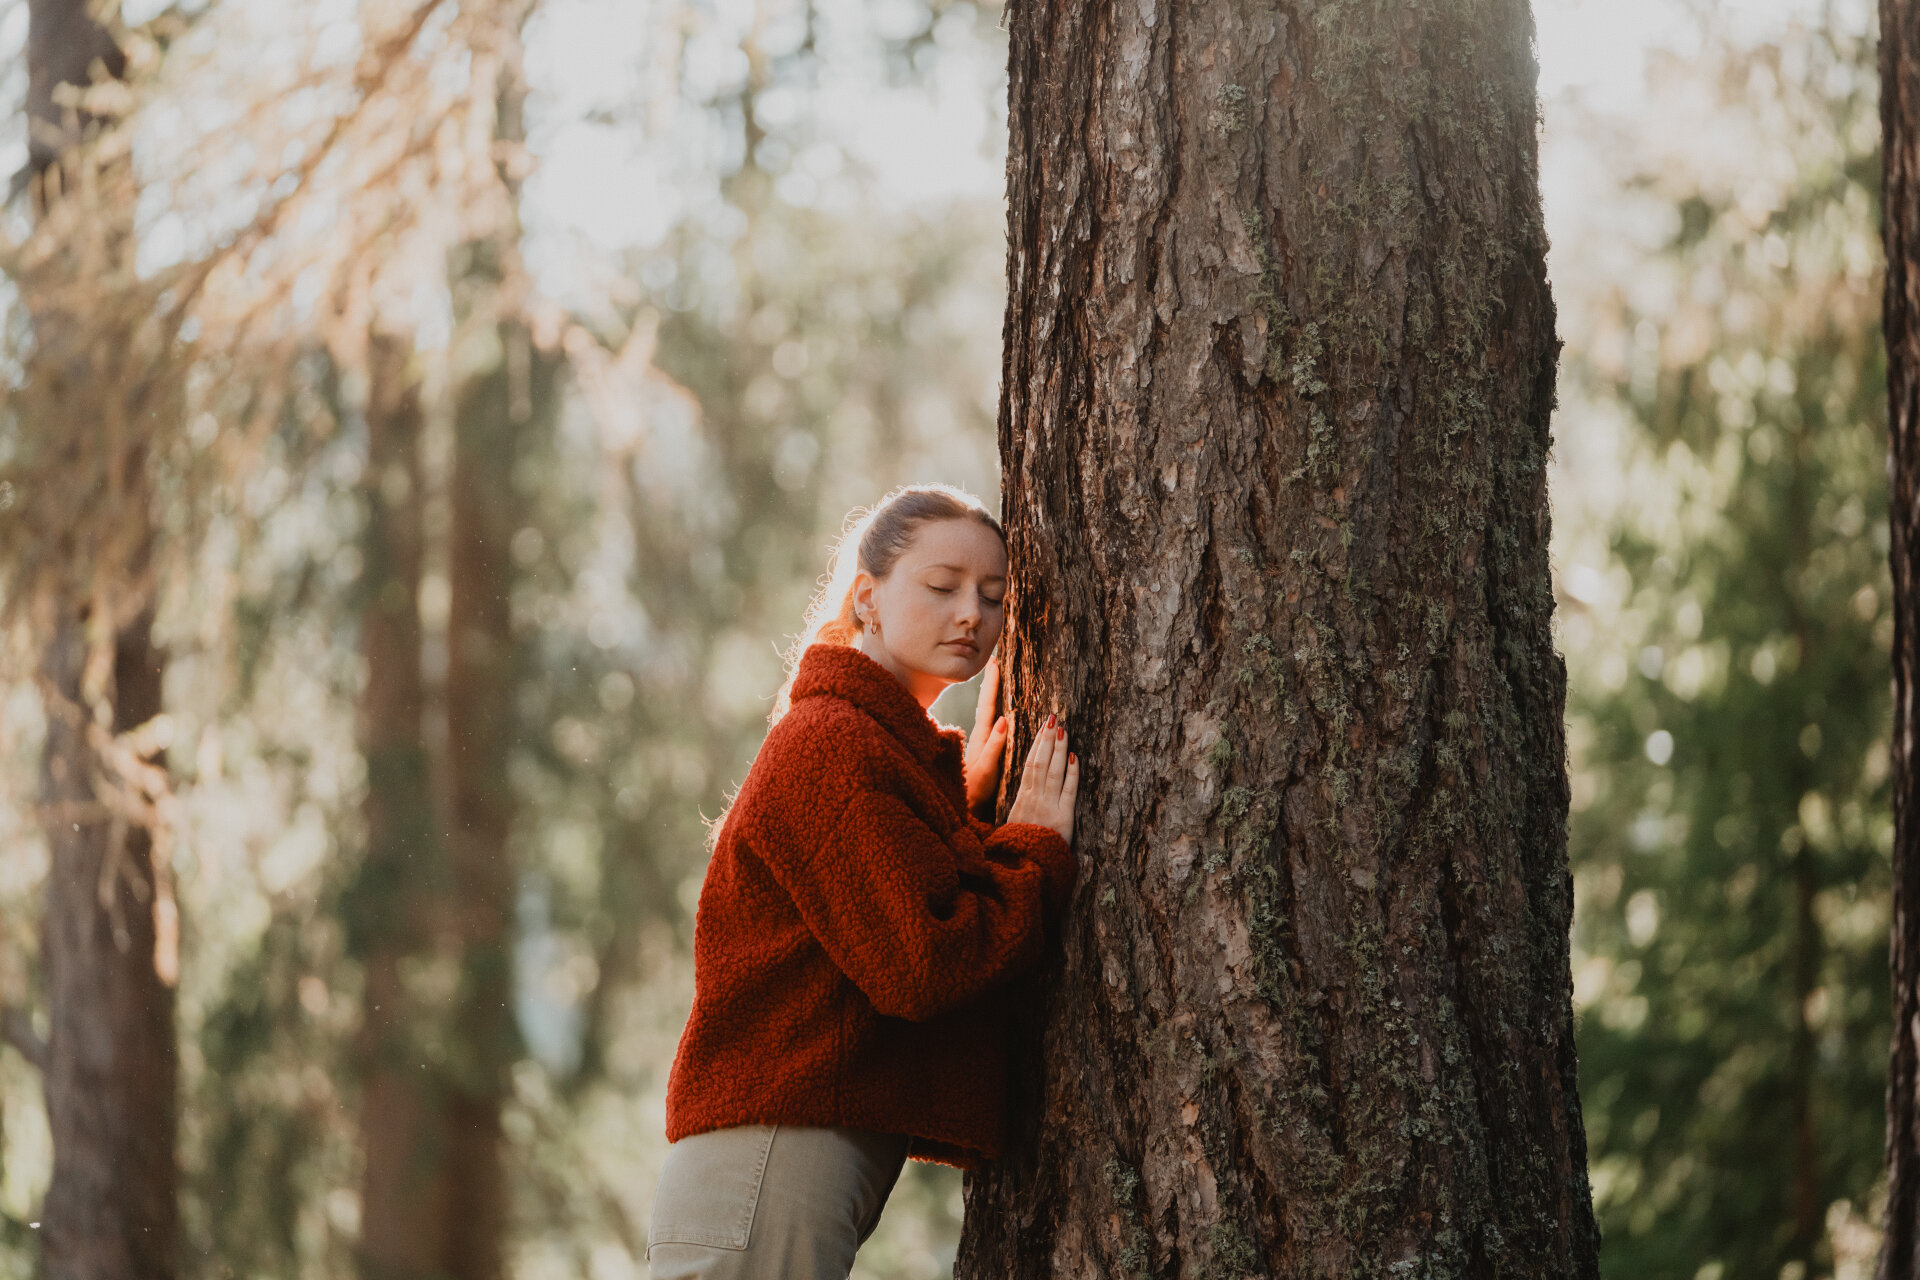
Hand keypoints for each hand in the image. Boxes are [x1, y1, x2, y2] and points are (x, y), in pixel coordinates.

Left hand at [963, 655, 1008, 816]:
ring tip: (999, 677)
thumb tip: (1004, 719)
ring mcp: (983, 743)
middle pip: (987, 703)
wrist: (967, 809)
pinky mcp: (987, 751)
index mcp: (981, 738)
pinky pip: (993, 724)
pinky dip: (997, 711)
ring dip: (994, 694)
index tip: (994, 662)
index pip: (987, 705)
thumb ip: (994, 747)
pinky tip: (1003, 709)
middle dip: (992, 682)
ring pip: (989, 712)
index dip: (991, 683)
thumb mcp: (986, 771)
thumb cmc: (976, 792)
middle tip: (995, 660)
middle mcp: (981, 737)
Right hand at [1007, 713, 1077, 845]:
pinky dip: (1072, 773)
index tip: (1042, 728)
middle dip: (1047, 739)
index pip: (1029, 765)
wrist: (1024, 868)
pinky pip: (1068, 791)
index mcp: (1021, 800)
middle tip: (1053, 717)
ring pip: (1053, 772)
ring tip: (1064, 729)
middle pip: (1040, 763)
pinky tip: (1074, 757)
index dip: (1036, 745)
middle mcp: (1033, 799)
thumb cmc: (1019, 849)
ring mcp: (1048, 807)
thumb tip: (1027, 789)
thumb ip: (1022, 806)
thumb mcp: (1014, 824)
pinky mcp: (1063, 818)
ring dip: (1059, 749)